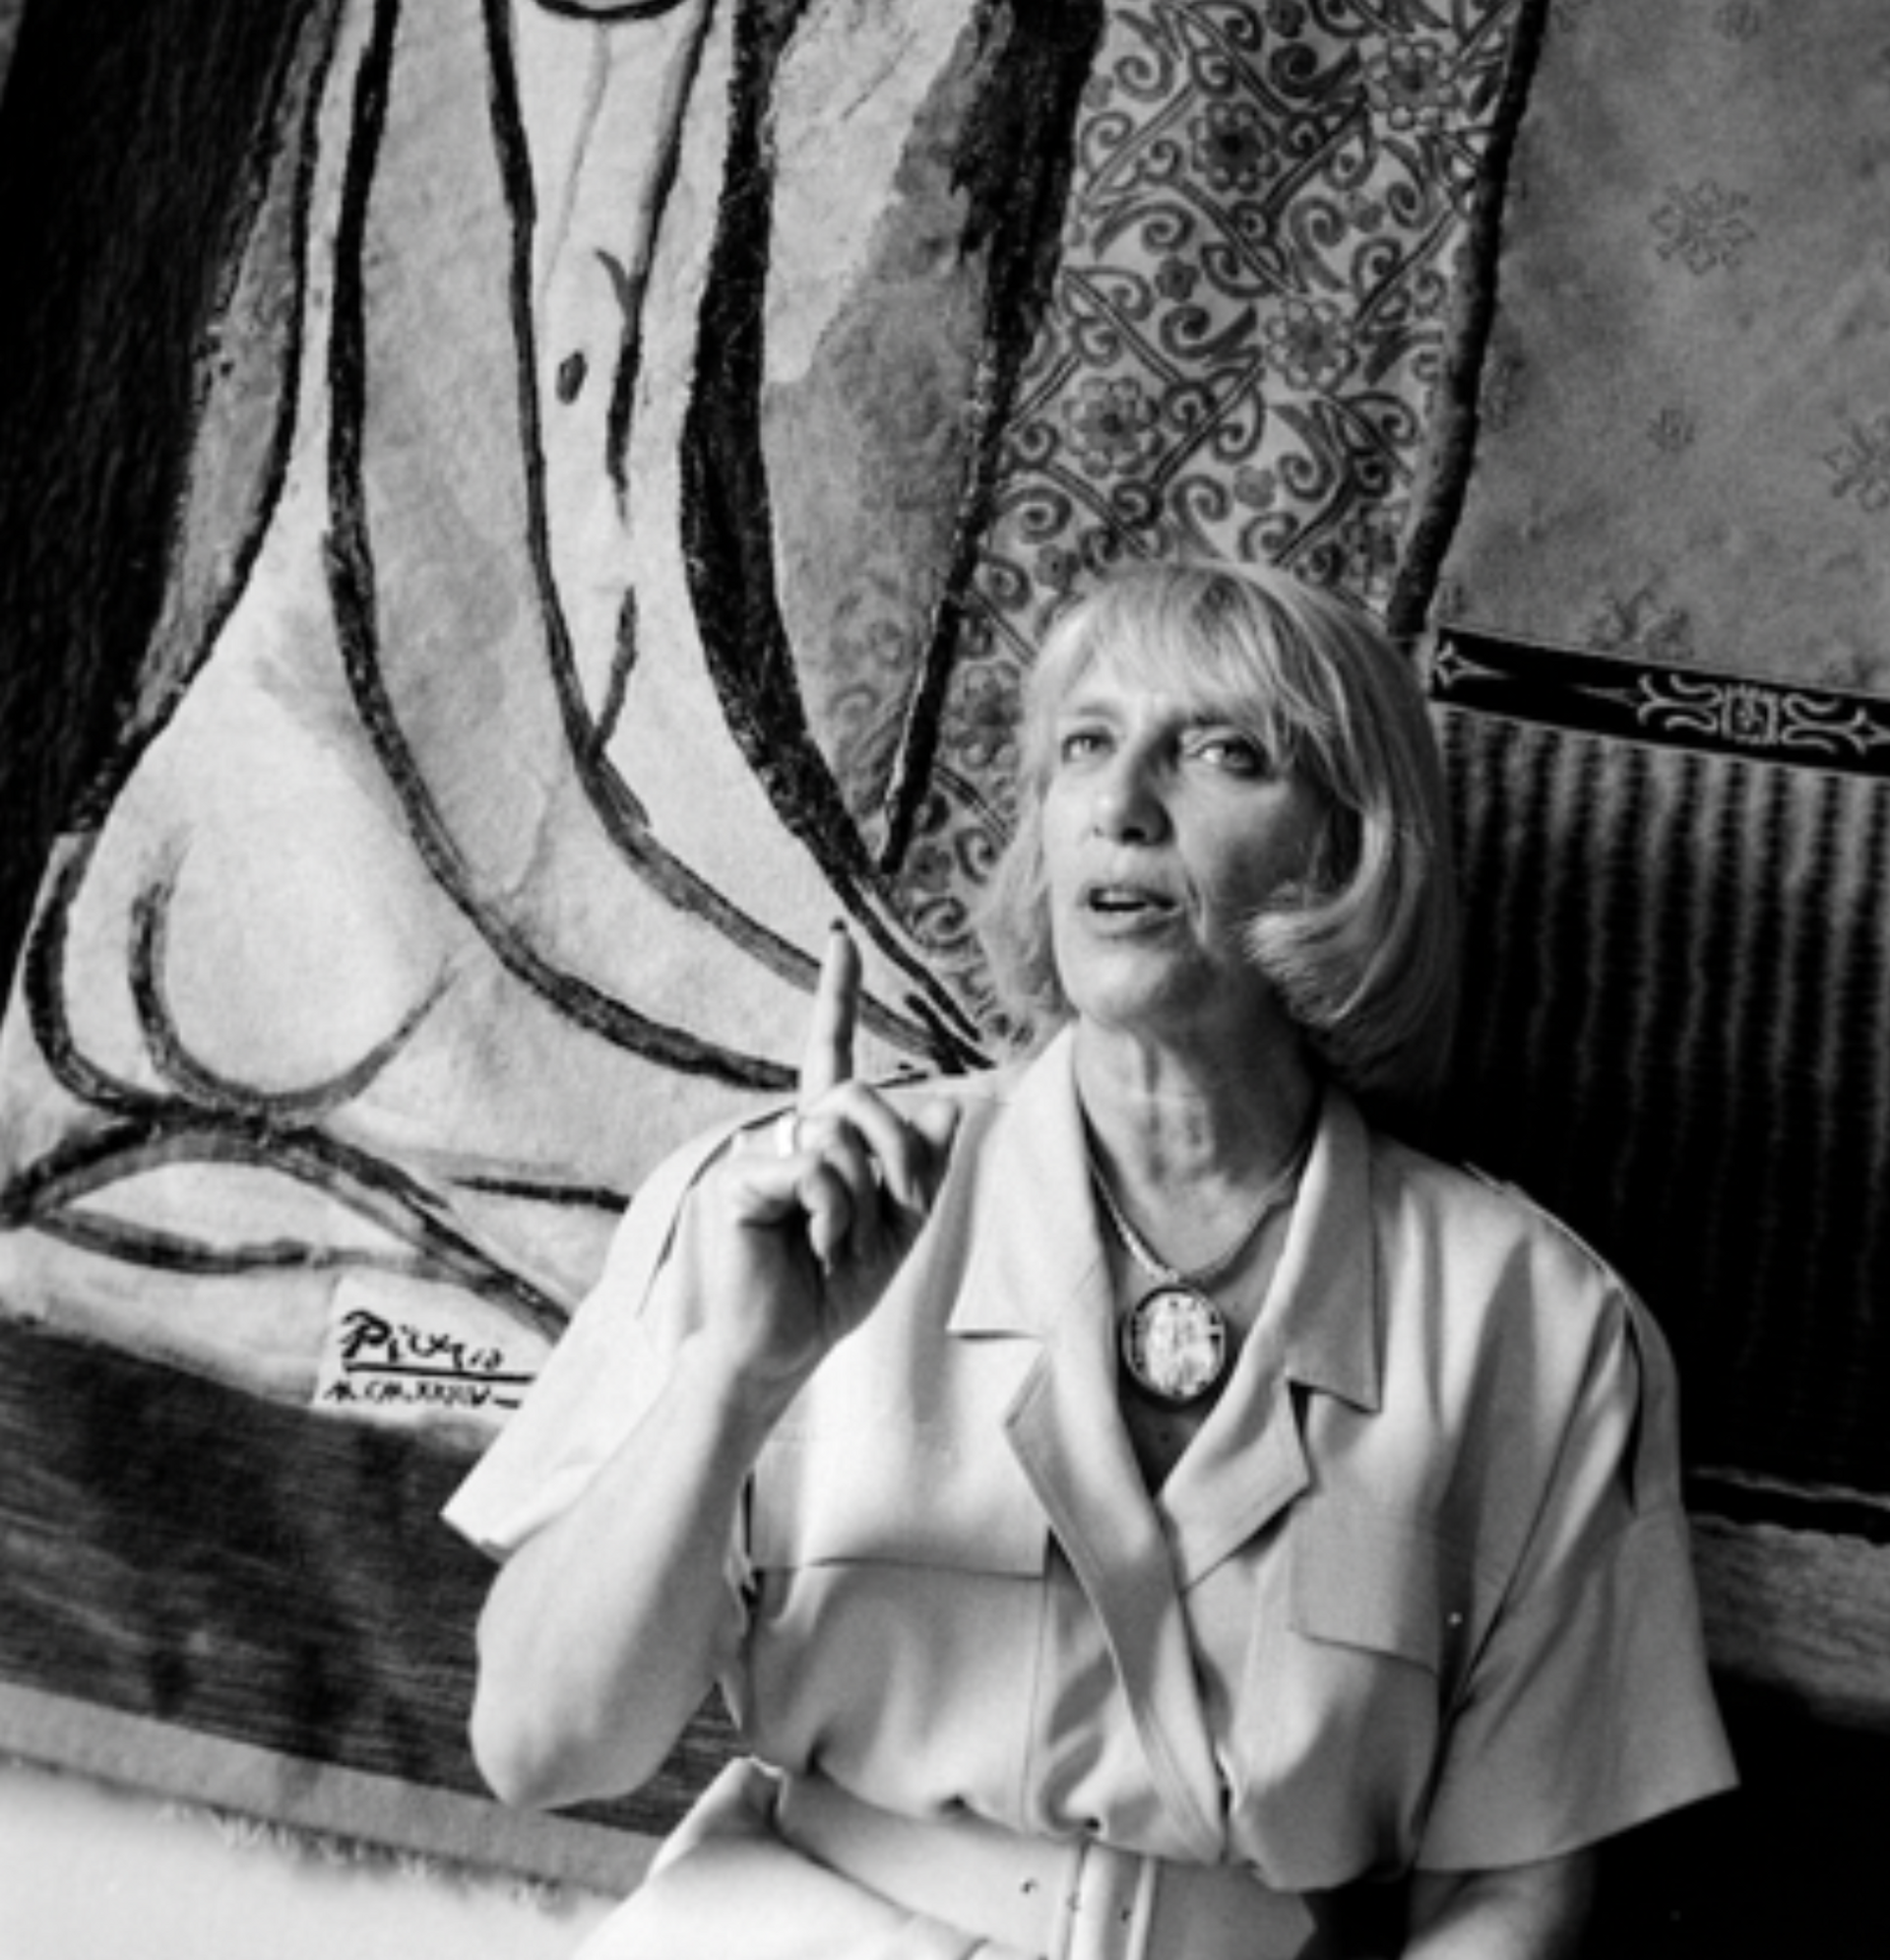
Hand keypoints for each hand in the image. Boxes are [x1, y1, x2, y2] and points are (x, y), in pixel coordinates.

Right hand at [683, 925, 959, 1397]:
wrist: (781, 1351)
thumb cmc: (830, 1292)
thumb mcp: (898, 1229)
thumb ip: (921, 1168)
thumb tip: (949, 1107)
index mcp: (824, 1139)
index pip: (834, 1056)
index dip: (835, 996)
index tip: (839, 940)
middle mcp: (789, 1134)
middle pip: (861, 1098)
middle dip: (897, 1158)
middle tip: (891, 1214)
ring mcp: (761, 1155)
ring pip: (843, 1138)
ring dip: (863, 1203)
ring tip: (837, 1245)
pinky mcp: (741, 1182)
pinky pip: (815, 1172)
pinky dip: (834, 1217)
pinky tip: (815, 1248)